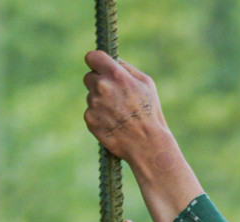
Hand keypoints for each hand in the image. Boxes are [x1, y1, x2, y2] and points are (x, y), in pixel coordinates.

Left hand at [80, 50, 202, 221]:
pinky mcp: (90, 119)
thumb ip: (126, 68)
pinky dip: (98, 117)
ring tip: (118, 114)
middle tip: (113, 97)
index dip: (95, 62)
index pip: (92, 57)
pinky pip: (90, 112)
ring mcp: (94, 104)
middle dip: (98, 83)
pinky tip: (113, 124)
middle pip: (89, 77)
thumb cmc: (150, 113)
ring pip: (90, 96)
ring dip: (99, 102)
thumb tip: (112, 61)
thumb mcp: (146, 84)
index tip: (98, 66)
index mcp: (115, 74)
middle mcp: (102, 86)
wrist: (147, 146)